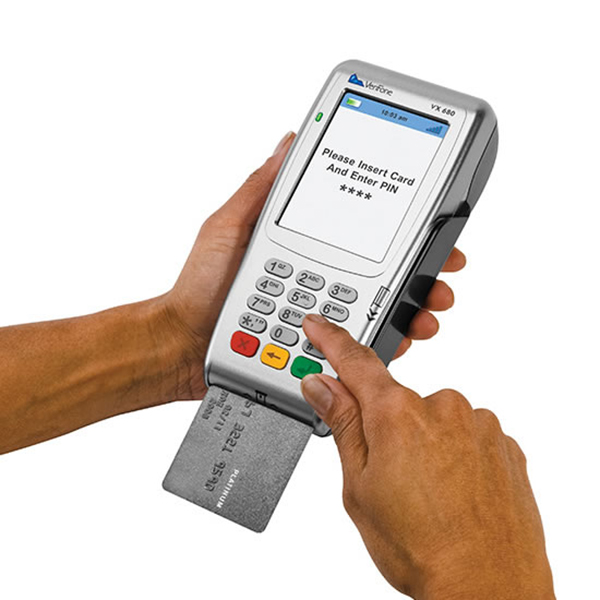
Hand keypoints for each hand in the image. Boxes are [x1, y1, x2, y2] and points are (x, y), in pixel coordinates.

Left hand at [162, 131, 465, 398]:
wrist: (183, 342)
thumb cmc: (201, 286)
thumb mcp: (228, 227)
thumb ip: (259, 190)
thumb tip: (287, 142)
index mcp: (304, 251)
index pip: (359, 238)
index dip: (398, 232)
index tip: (429, 226)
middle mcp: (318, 283)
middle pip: (380, 276)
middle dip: (422, 273)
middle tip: (445, 272)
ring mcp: (319, 317)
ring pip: (377, 313)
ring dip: (413, 310)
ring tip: (429, 312)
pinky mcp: (316, 351)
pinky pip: (357, 349)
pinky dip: (384, 344)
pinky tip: (402, 340)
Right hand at [300, 315, 554, 599]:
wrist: (488, 589)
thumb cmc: (421, 547)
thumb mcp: (360, 487)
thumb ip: (343, 425)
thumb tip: (322, 386)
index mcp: (397, 414)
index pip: (355, 362)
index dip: (331, 341)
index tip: (318, 325)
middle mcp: (442, 407)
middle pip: (398, 401)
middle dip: (388, 428)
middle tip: (391, 477)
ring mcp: (478, 424)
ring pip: (434, 421)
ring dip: (426, 445)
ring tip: (428, 493)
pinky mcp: (503, 444)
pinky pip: (467, 436)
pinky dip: (456, 455)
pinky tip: (455, 492)